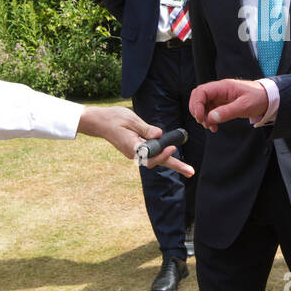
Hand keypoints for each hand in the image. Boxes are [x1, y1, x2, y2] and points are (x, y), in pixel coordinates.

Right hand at [77, 106, 193, 176]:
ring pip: (156, 160)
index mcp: (131, 146)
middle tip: (191, 172)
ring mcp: (135, 153)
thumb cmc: (113, 118)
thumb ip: (145, 128)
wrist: (99, 122)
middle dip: (174, 166)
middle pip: (157, 162)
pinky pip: (152, 155)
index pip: (150, 156)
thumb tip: (159, 134)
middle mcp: (134, 153)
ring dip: (171, 163)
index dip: (162, 154)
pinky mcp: (136, 150)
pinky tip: (173, 155)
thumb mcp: (130, 119)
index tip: (171, 148)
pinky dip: (163, 156)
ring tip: (188, 169)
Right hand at [190, 79, 268, 130]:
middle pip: (198, 96)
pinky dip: (209, 119)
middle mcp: (219, 90)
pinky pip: (210, 110)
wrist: (268, 99)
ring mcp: (220, 97)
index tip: (201, 117)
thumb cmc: (258, 98)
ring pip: (203, 105)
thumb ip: (227, 112)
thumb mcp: (244, 106)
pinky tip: (214, 126)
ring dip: (203, 116)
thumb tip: (210, 118)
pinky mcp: (222, 104)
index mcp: (223, 87)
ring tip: (211, 126)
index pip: (201, 91)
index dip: (197, 104)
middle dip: (196, 110)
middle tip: (202, 121)